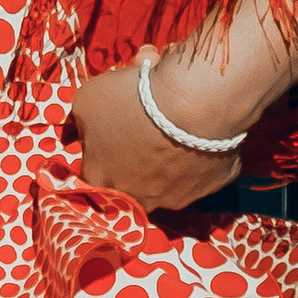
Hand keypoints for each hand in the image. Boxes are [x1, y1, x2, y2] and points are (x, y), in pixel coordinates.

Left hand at [72, 60, 246, 214]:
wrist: (193, 103)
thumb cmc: (132, 101)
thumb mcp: (86, 100)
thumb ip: (81, 120)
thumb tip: (85, 126)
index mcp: (103, 181)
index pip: (93, 167)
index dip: (100, 142)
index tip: (111, 121)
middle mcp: (140, 198)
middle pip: (132, 173)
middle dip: (136, 145)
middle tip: (145, 113)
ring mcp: (181, 195)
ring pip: (170, 170)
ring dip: (170, 146)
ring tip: (176, 112)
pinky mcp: (215, 183)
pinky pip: (206, 163)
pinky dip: (203, 144)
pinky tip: (202, 122)